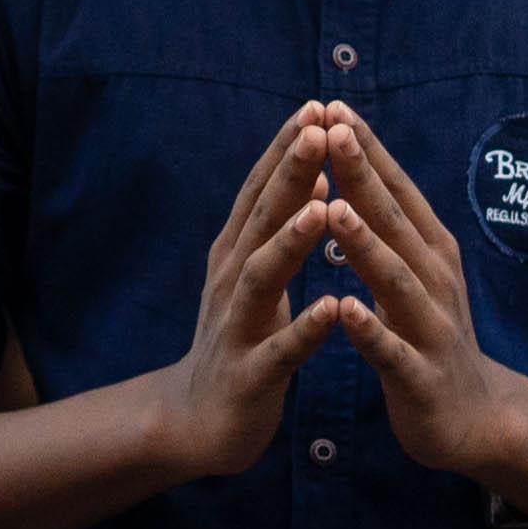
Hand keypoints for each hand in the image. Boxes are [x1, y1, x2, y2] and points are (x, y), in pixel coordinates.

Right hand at [150, 108, 357, 483]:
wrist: (195, 423)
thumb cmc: (238, 341)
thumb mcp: (253, 276)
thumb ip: (275, 228)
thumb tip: (310, 174)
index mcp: (236, 255)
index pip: (262, 192)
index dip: (286, 148)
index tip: (316, 105)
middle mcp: (231, 281)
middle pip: (261, 219)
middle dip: (289, 173)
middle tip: (319, 128)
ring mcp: (237, 328)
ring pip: (263, 276)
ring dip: (292, 240)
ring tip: (322, 206)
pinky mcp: (250, 375)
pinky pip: (280, 350)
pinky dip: (304, 328)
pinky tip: (332, 309)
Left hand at [309, 106, 527, 505]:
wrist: (472, 418)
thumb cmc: (428, 335)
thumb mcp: (413, 272)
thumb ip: (388, 225)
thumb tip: (357, 163)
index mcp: (429, 250)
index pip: (394, 190)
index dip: (365, 149)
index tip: (331, 107)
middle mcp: (435, 279)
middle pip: (394, 220)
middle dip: (362, 175)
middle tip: (332, 130)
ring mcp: (431, 327)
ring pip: (395, 279)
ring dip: (365, 244)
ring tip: (334, 209)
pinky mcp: (420, 376)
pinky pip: (391, 351)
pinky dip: (371, 329)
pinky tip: (347, 311)